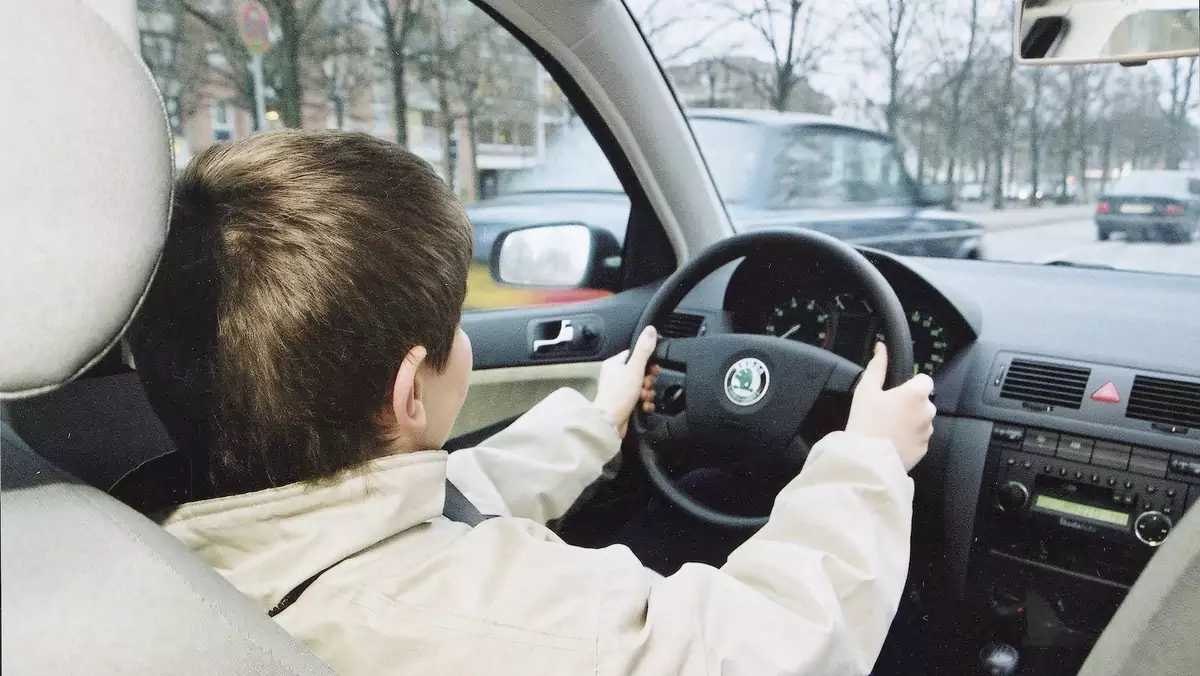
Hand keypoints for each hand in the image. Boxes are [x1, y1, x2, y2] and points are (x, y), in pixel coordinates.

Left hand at [593, 326, 659, 437]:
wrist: (610, 422)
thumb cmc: (618, 396)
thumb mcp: (635, 368)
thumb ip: (644, 349)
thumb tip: (650, 330)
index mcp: (614, 363)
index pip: (635, 355)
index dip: (647, 361)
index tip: (653, 368)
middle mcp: (615, 376)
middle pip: (640, 372)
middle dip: (648, 380)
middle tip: (647, 384)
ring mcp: (619, 390)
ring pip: (641, 387)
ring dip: (647, 393)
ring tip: (644, 397)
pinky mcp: (623, 403)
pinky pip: (639, 399)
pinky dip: (644, 403)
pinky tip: (644, 406)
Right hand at [845, 342, 935, 471]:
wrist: (867, 460)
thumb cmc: (865, 421)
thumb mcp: (865, 390)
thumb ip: (877, 366)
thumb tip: (881, 347)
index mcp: (916, 393)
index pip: (924, 379)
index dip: (910, 384)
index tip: (895, 392)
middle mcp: (927, 411)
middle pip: (923, 400)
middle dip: (910, 403)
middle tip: (887, 411)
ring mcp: (928, 432)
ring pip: (922, 419)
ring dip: (911, 420)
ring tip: (888, 428)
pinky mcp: (924, 449)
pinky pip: (919, 437)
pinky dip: (910, 437)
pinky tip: (892, 440)